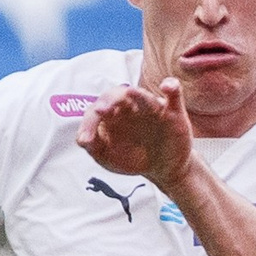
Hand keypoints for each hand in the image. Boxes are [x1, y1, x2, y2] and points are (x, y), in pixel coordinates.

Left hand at [79, 77, 194, 190]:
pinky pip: (174, 95)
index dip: (89, 123)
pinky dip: (172, 88)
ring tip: (130, 92)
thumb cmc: (132, 158)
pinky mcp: (172, 113)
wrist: (162, 169)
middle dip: (108, 101)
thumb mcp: (109, 158)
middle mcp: (130, 107)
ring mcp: (151, 109)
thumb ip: (94, 147)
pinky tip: (167, 87)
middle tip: (101, 111)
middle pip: (117, 95)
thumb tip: (82, 140)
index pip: (97, 110)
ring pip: (143, 96)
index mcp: (111, 114)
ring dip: (137, 94)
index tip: (86, 141)